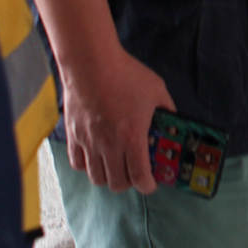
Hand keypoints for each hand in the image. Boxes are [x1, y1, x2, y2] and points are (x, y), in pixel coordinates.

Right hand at [61, 45, 175, 193]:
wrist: (91, 62)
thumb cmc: (126, 74)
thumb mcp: (156, 89)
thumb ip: (168, 108)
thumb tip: (174, 119)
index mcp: (132, 138)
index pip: (139, 177)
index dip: (147, 185)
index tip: (151, 184)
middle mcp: (109, 145)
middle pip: (116, 183)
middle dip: (128, 183)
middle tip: (133, 173)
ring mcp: (89, 142)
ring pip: (96, 177)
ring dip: (108, 177)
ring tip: (114, 167)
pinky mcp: (73, 135)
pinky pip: (77, 163)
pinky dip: (87, 166)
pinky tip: (94, 156)